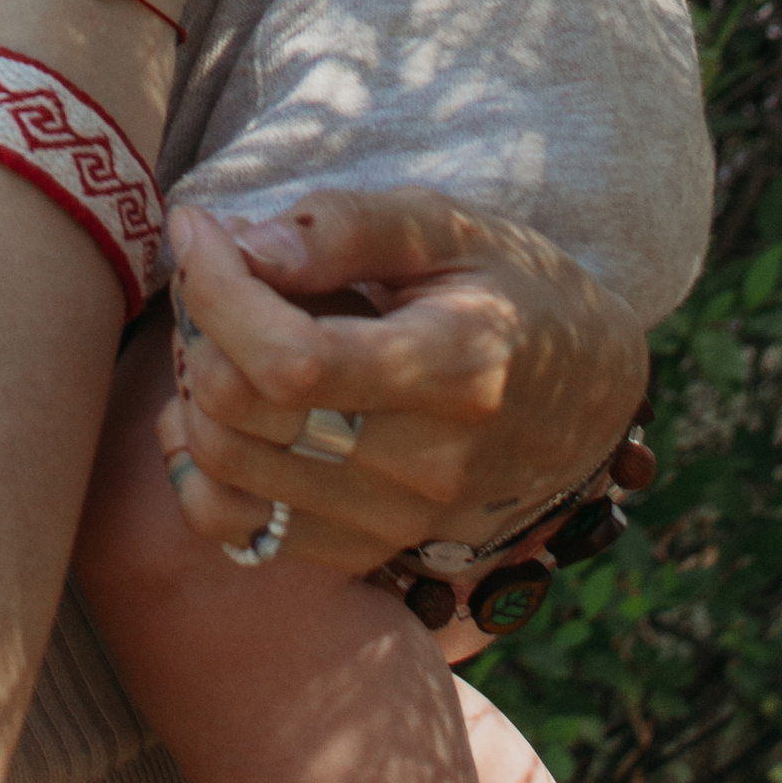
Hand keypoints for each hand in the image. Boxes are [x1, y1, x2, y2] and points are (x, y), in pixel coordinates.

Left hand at [152, 191, 645, 576]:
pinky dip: (204, 470)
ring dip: (192, 392)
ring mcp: (398, 525)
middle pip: (247, 415)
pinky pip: (245, 535)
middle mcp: (425, 466)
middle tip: (210, 267)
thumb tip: (244, 245)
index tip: (198, 226)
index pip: (292, 359)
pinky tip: (216, 409)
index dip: (217, 289)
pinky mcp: (372, 556)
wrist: (589, 397)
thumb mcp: (454, 226)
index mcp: (455, 371)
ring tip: (216, 330)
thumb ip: (349, 226)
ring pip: (229, 478)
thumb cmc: (517, 291)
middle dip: (198, 325)